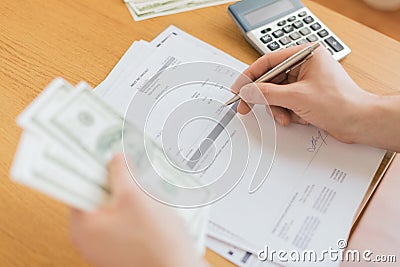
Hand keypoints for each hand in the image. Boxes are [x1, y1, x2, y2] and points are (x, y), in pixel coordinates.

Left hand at [69, 154, 207, 266]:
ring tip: (140, 185)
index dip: (89, 167)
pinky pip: (121, 220)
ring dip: (124, 193)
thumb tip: (115, 159)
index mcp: (82, 227)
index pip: (75, 186)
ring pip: (110, 208)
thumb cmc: (157, 244)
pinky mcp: (121, 247)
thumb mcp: (136, 197)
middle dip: (111, 180)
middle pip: (94, 196)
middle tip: (125, 166)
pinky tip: (147, 203)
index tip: (97, 151)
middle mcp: (88, 239)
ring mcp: (105, 245)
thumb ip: (121, 172)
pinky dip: (131, 208)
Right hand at [234, 44, 376, 143]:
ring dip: (278, 108)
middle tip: (246, 107)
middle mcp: (304, 65)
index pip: (269, 61)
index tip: (238, 87)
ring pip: (277, 94)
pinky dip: (287, 112)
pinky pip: (285, 102)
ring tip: (286, 116)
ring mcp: (305, 81)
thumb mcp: (297, 97)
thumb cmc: (341, 103)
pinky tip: (296, 118)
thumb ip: (267, 93)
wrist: (359, 122)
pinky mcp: (306, 95)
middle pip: (271, 79)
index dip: (250, 75)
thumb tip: (248, 91)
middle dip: (264, 97)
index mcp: (305, 54)